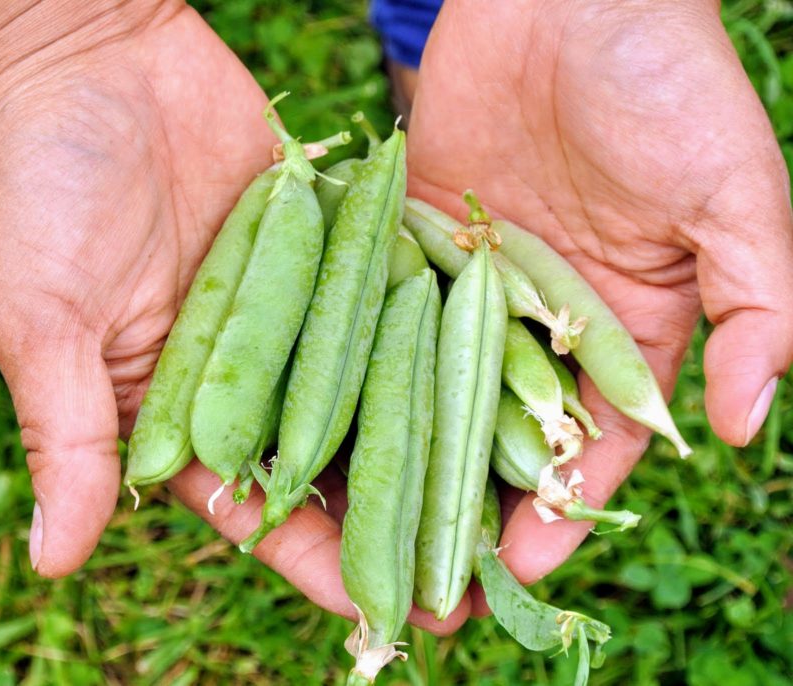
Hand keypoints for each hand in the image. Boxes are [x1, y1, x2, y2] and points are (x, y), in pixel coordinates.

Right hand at [0, 0, 462, 633]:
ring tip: (509, 500)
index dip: (317, 561)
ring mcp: (299, 306)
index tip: (388, 616)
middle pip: (334, 460)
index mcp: (176, 407)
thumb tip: (53, 561)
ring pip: (379, 387)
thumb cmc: (44, 189)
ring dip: (437, 440)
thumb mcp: (41, 317)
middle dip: (398, 521)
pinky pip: (396, 298)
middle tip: (474, 585)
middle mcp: (248, 369)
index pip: (254, 507)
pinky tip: (502, 378)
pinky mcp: (336, 244)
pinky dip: (443, 334)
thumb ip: (66, 434)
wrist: (95, 58)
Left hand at [407, 0, 792, 605]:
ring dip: (403, 452)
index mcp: (624, 324)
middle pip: (500, 430)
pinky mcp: (407, 240)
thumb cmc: (667, 83)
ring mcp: (466, 284)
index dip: (566, 507)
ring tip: (364, 522)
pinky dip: (352, 367)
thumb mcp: (734, 198)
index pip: (594, 440)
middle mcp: (538, 317)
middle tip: (428, 575)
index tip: (524, 569)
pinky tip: (319, 423)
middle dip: (470, 501)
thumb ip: (756, 308)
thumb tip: (737, 429)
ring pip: (429, 385)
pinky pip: (379, 315)